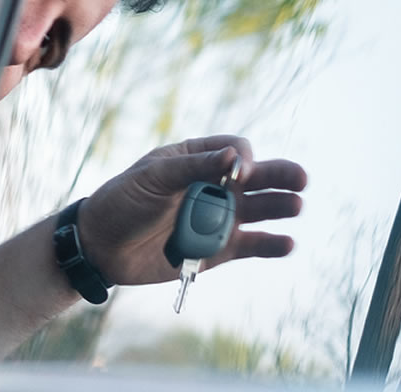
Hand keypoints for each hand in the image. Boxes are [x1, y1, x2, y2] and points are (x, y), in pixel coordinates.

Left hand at [79, 135, 306, 285]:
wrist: (100, 247)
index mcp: (194, 160)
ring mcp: (218, 218)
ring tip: (296, 206)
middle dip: (280, 176)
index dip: (242, 159)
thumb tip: (235, 156)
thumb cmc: (121, 202)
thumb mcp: (152, 177)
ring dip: (280, 207)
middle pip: (256, 178)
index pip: (234, 151)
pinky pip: (252, 245)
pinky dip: (271, 245)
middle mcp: (212, 187)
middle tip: (301, 179)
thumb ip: (193, 167)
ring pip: (260, 210)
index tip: (238, 173)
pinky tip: (286, 243)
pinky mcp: (218, 250)